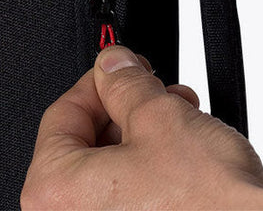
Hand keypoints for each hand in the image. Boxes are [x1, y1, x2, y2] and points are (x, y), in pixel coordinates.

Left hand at [21, 44, 262, 209]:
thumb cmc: (209, 205)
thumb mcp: (158, 116)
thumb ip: (123, 81)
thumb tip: (112, 66)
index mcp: (53, 193)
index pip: (61, 117)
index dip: (97, 83)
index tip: (118, 70)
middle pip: (87, 149)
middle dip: (127, 114)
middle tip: (155, 93)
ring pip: (112, 180)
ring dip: (145, 144)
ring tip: (182, 121)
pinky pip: (132, 208)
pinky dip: (153, 183)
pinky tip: (187, 164)